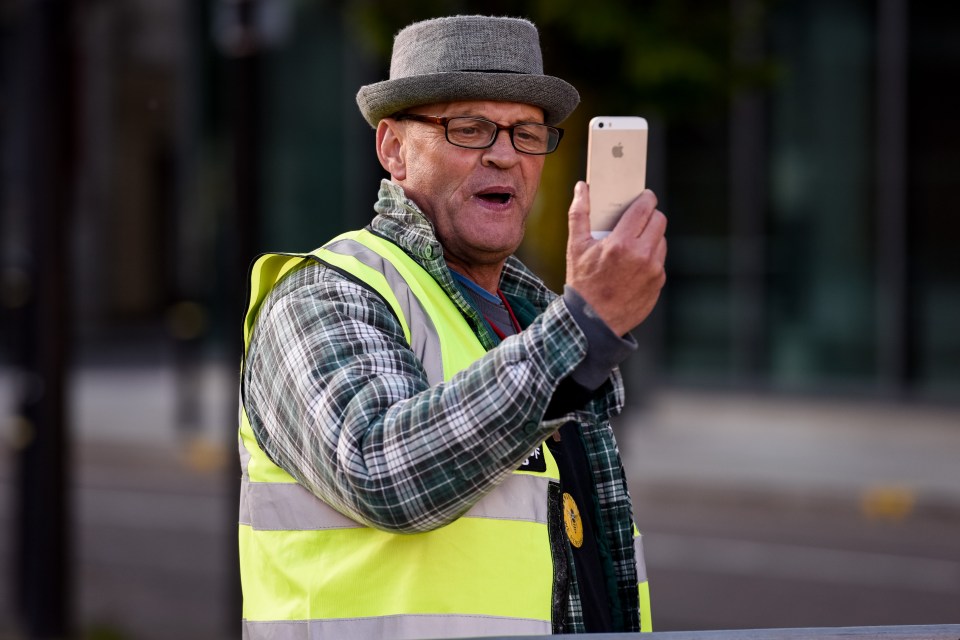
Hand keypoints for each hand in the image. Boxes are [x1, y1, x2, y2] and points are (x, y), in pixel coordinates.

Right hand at [565, 181, 666, 335]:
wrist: (592, 322)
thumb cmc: (582, 284)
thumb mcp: (576, 247)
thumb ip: (579, 213)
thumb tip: (582, 188)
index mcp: (622, 243)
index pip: (645, 208)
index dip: (646, 198)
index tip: (644, 197)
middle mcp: (642, 256)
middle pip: (659, 220)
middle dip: (650, 216)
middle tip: (638, 218)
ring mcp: (653, 271)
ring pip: (661, 240)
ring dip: (651, 237)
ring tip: (633, 244)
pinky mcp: (658, 283)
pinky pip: (659, 261)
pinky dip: (650, 258)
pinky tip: (634, 265)